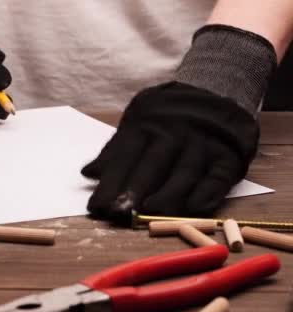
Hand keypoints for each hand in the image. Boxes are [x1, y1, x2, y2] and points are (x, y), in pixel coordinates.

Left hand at [82, 81, 258, 220]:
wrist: (215, 92)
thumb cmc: (165, 118)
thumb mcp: (137, 124)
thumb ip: (115, 151)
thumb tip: (88, 173)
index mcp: (146, 124)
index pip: (125, 156)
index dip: (110, 183)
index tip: (96, 207)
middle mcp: (175, 132)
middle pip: (153, 163)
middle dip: (134, 190)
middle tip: (118, 213)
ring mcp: (203, 143)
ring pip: (185, 172)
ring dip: (168, 194)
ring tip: (149, 212)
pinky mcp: (228, 156)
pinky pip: (219, 177)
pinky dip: (207, 193)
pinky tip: (193, 208)